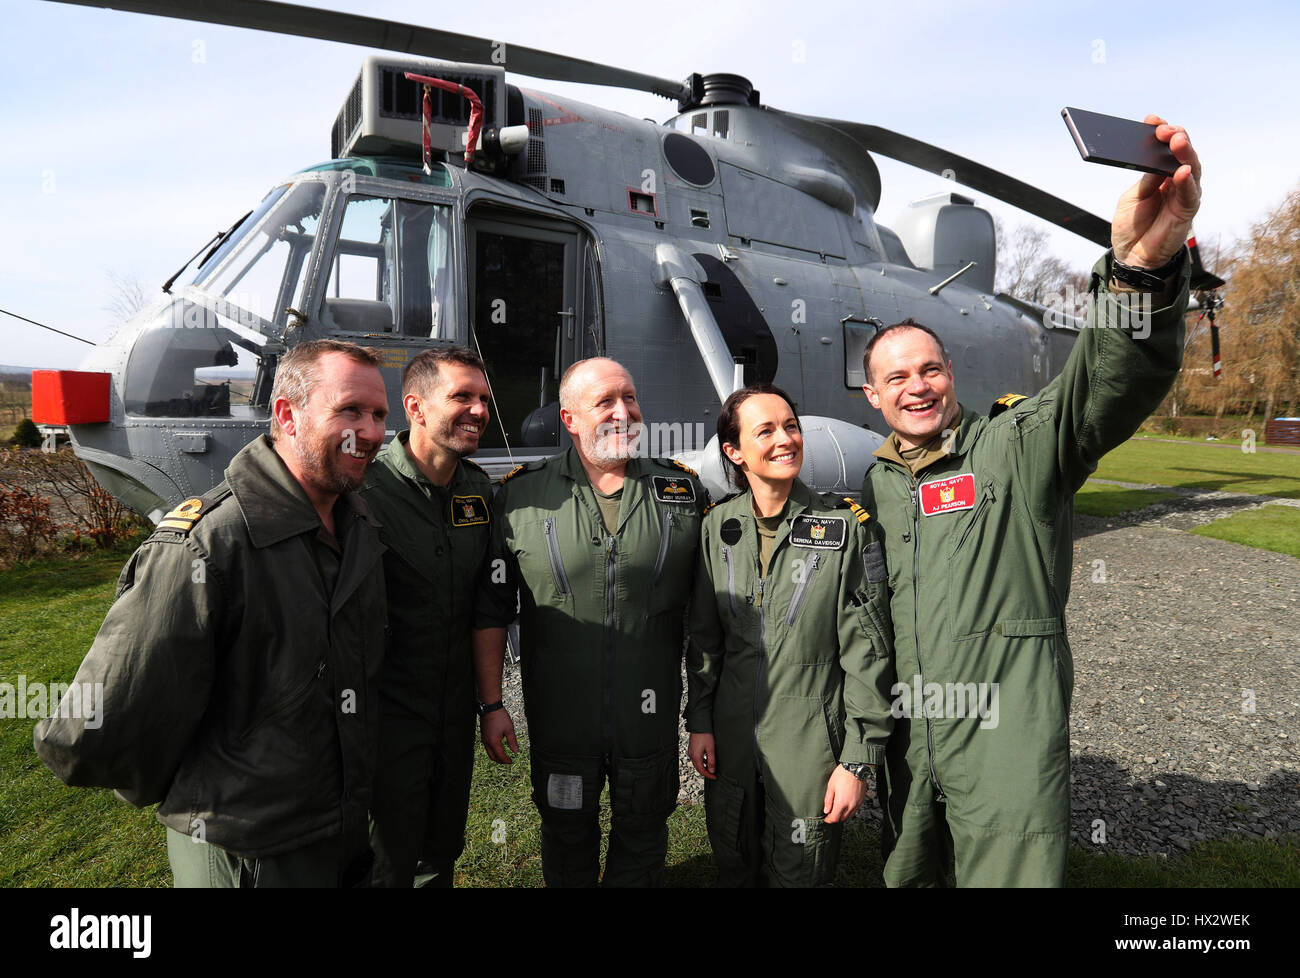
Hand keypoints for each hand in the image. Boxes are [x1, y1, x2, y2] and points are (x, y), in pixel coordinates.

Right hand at [480, 708, 518, 763]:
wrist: (490, 707)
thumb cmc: (500, 717)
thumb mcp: (509, 729)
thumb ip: (512, 742)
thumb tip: (516, 752)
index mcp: (494, 742)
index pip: (500, 755)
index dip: (506, 760)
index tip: (511, 761)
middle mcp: (487, 742)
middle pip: (493, 757)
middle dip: (500, 761)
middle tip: (507, 761)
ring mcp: (484, 739)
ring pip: (489, 753)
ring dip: (496, 756)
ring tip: (503, 756)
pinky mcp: (483, 735)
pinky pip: (487, 747)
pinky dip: (493, 751)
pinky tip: (498, 748)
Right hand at [688, 732, 716, 779]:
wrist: (699, 725)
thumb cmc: (705, 735)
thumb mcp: (710, 749)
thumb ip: (711, 761)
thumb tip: (711, 770)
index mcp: (696, 757)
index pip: (702, 770)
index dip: (708, 775)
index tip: (714, 777)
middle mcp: (692, 755)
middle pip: (698, 768)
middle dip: (706, 772)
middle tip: (713, 774)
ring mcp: (691, 752)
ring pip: (697, 763)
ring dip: (703, 767)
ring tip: (711, 767)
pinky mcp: (692, 748)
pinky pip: (696, 758)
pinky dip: (701, 761)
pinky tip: (706, 759)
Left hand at [823, 765, 865, 823]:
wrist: (855, 768)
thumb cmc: (842, 775)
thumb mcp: (831, 787)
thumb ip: (828, 800)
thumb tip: (826, 810)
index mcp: (841, 803)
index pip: (835, 818)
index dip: (829, 820)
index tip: (826, 818)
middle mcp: (850, 805)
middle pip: (842, 818)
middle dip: (836, 818)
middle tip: (830, 814)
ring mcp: (857, 803)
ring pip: (849, 815)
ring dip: (843, 815)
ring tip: (838, 809)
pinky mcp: (861, 800)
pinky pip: (855, 810)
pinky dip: (850, 810)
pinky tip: (846, 805)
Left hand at [1111, 116, 1201, 268]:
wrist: (1131, 256)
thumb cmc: (1132, 226)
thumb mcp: (1131, 198)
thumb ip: (1145, 181)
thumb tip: (1154, 161)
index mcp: (1160, 174)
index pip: (1164, 147)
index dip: (1160, 132)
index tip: (1150, 120)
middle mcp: (1175, 180)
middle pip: (1181, 153)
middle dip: (1174, 137)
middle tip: (1164, 129)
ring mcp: (1184, 194)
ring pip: (1190, 168)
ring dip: (1184, 153)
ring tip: (1176, 141)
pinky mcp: (1187, 210)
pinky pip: (1190, 193)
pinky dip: (1186, 181)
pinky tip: (1181, 171)